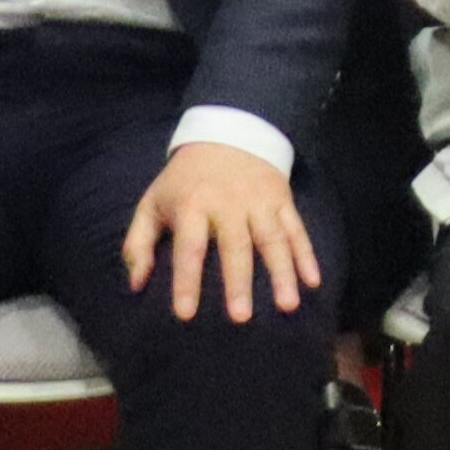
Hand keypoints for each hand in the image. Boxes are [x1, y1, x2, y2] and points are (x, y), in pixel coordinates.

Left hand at [120, 142, 323, 323]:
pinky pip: (297, 230)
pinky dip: (307, 255)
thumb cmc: (184, 180)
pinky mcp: (282, 200)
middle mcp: (229, 204)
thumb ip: (138, 244)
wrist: (227, 132)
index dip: (187, 281)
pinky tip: (313, 281)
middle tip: (241, 317)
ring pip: (273, 240)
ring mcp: (260, 202)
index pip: (190, 247)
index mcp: (193, 205)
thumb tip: (136, 285)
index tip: (186, 314)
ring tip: (287, 305)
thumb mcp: (152, 202)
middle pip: (236, 246)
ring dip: (282, 272)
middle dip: (239, 282)